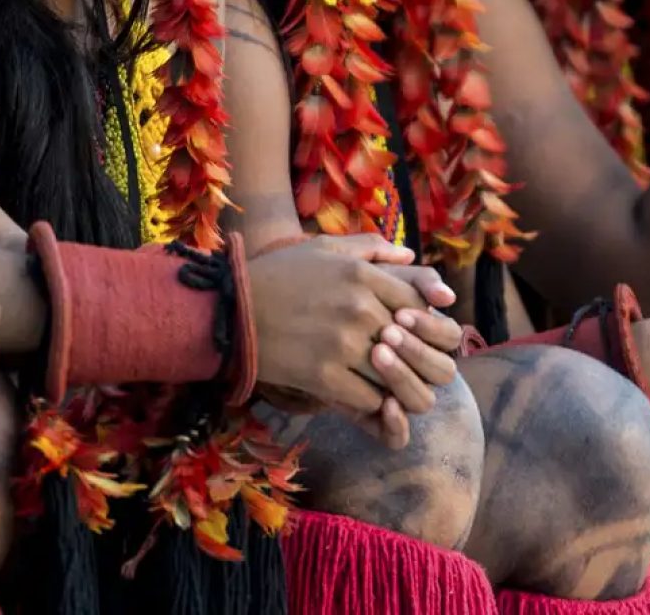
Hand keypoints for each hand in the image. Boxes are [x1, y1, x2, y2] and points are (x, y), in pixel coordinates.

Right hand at [252, 234, 461, 450]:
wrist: (230, 312)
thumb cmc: (276, 276)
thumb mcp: (323, 248)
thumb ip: (371, 247)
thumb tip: (410, 258)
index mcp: (362, 275)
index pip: (419, 306)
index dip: (419, 325)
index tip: (405, 334)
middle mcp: (359, 307)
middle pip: (412, 344)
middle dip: (410, 357)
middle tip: (401, 365)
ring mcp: (343, 344)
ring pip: (394, 375)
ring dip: (391, 383)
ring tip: (380, 382)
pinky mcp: (325, 376)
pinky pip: (370, 399)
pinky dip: (369, 402)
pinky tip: (357, 394)